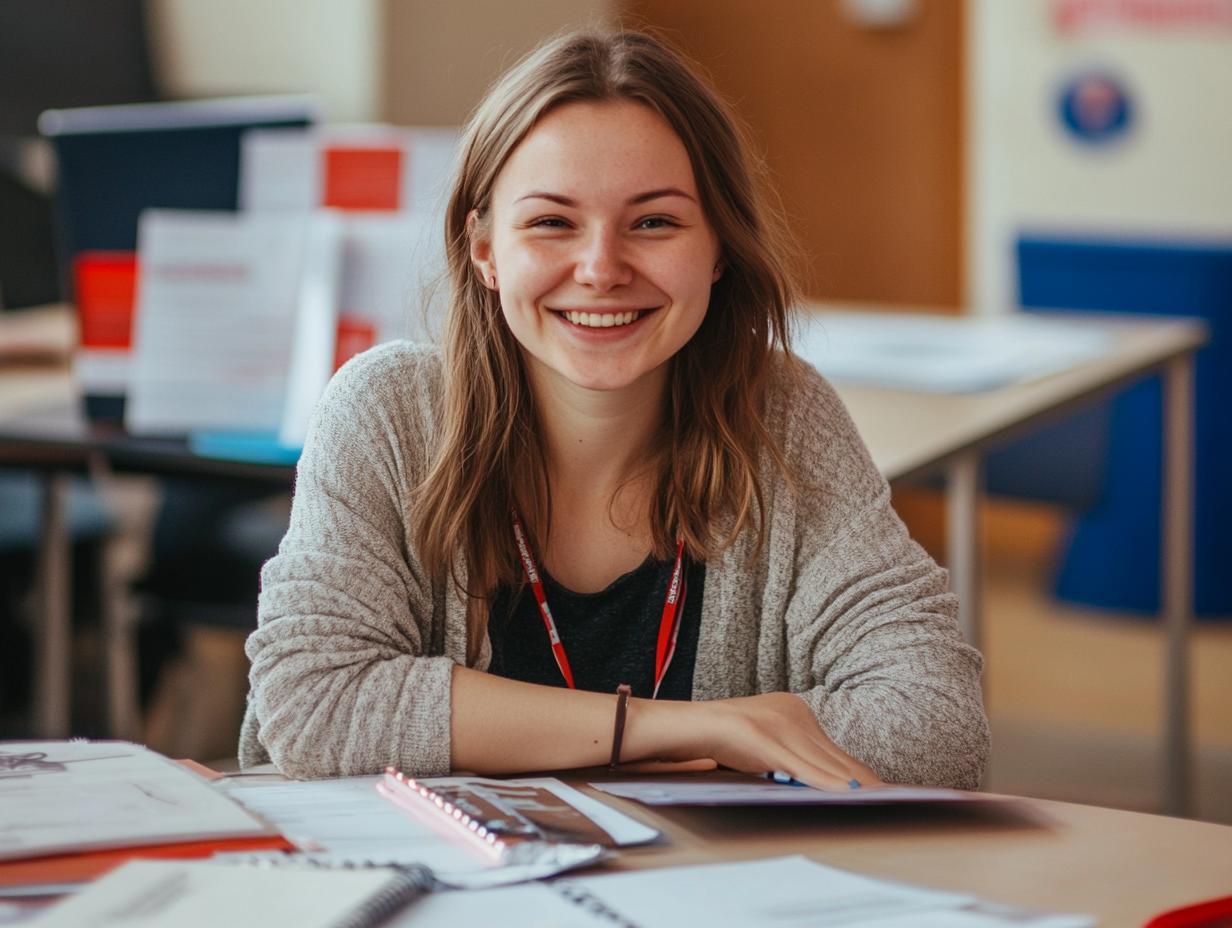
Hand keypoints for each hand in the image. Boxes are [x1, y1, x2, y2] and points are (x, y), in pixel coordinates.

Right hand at [686, 693, 881, 790]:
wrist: (681, 725)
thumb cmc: (719, 741)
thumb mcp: (764, 749)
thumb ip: (793, 760)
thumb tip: (826, 785)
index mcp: (794, 710)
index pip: (835, 752)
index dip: (860, 775)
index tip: (884, 792)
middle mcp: (792, 712)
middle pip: (835, 757)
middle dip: (865, 782)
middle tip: (895, 802)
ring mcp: (778, 724)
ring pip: (824, 763)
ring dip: (853, 786)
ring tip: (880, 802)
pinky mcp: (764, 738)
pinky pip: (801, 766)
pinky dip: (826, 782)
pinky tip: (846, 793)